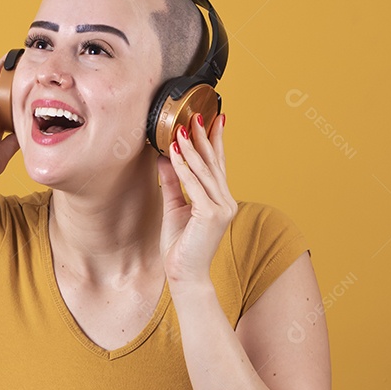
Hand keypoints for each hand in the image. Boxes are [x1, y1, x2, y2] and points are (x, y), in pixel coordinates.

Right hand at [0, 57, 19, 195]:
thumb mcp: (0, 158)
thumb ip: (13, 142)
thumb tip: (30, 130)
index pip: (9, 111)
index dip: (21, 102)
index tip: (37, 94)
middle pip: (0, 95)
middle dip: (14, 84)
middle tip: (30, 72)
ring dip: (2, 73)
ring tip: (19, 61)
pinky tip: (2, 64)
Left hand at [157, 113, 237, 287]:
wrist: (185, 276)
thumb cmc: (181, 247)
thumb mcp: (174, 207)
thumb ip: (173, 182)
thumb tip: (164, 156)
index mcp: (220, 200)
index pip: (218, 164)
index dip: (215, 140)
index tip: (213, 118)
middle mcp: (225, 201)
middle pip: (213, 163)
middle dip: (204, 136)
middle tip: (196, 113)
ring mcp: (221, 208)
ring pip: (204, 171)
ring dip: (191, 147)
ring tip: (182, 127)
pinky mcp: (211, 215)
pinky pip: (194, 185)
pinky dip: (183, 167)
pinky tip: (174, 152)